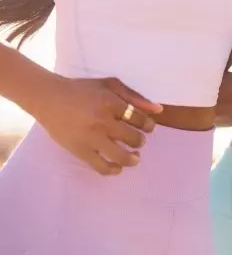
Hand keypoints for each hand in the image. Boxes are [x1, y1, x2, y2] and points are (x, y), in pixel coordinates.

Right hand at [40, 76, 162, 174]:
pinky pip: (101, 167)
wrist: (50, 99)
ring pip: (121, 156)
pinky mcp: (80, 151)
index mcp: (111, 102)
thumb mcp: (110, 85)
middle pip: (133, 138)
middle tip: (138, 140)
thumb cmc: (83, 90)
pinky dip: (114, 170)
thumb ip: (135, 96)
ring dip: (133, 159)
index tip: (147, 127)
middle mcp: (102, 121)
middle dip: (140, 140)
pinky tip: (118, 167)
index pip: (140, 119)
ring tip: (135, 157)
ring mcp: (91, 138)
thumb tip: (159, 110)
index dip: (148, 125)